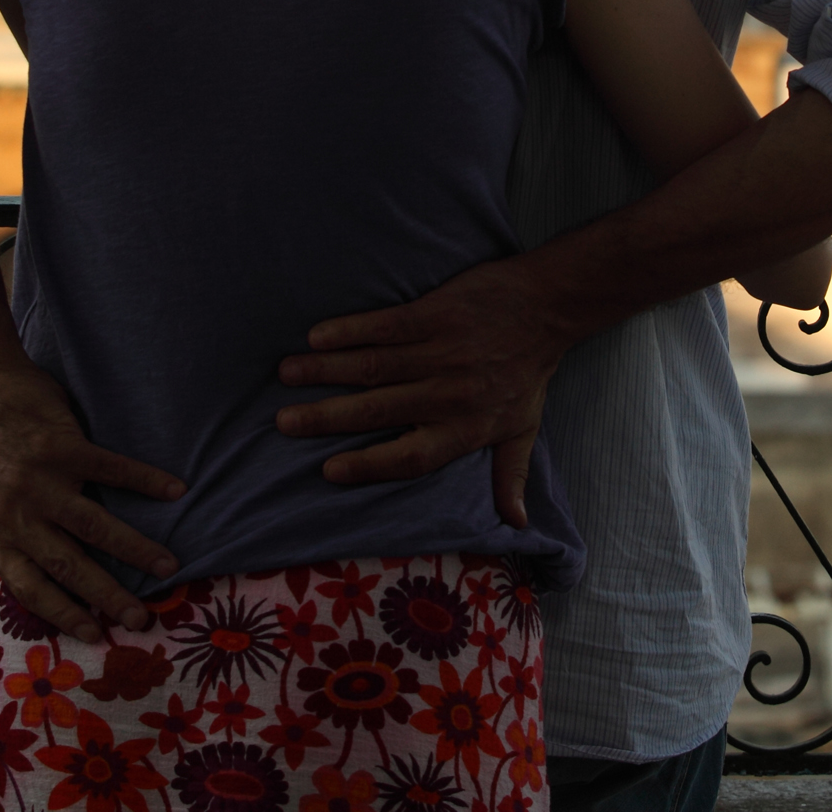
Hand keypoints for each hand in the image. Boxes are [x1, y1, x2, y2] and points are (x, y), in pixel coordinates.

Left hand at [0, 361, 187, 641]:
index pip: (31, 587)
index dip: (63, 613)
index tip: (95, 634)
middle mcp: (20, 514)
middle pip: (69, 564)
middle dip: (107, 595)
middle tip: (140, 618)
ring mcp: (43, 480)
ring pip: (94, 525)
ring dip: (134, 547)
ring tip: (168, 566)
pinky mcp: (64, 446)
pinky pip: (112, 469)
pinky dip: (145, 480)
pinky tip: (174, 491)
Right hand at [273, 257, 577, 527]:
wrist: (548, 307)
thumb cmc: (530, 373)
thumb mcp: (524, 429)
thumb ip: (510, 475)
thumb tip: (515, 524)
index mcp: (465, 428)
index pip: (410, 457)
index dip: (369, 466)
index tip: (329, 469)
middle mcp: (448, 394)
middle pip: (378, 410)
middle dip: (327, 416)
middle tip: (284, 422)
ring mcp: (440, 352)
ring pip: (373, 366)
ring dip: (326, 369)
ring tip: (287, 374)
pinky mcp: (436, 314)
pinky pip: (385, 325)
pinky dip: (351, 330)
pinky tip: (318, 336)